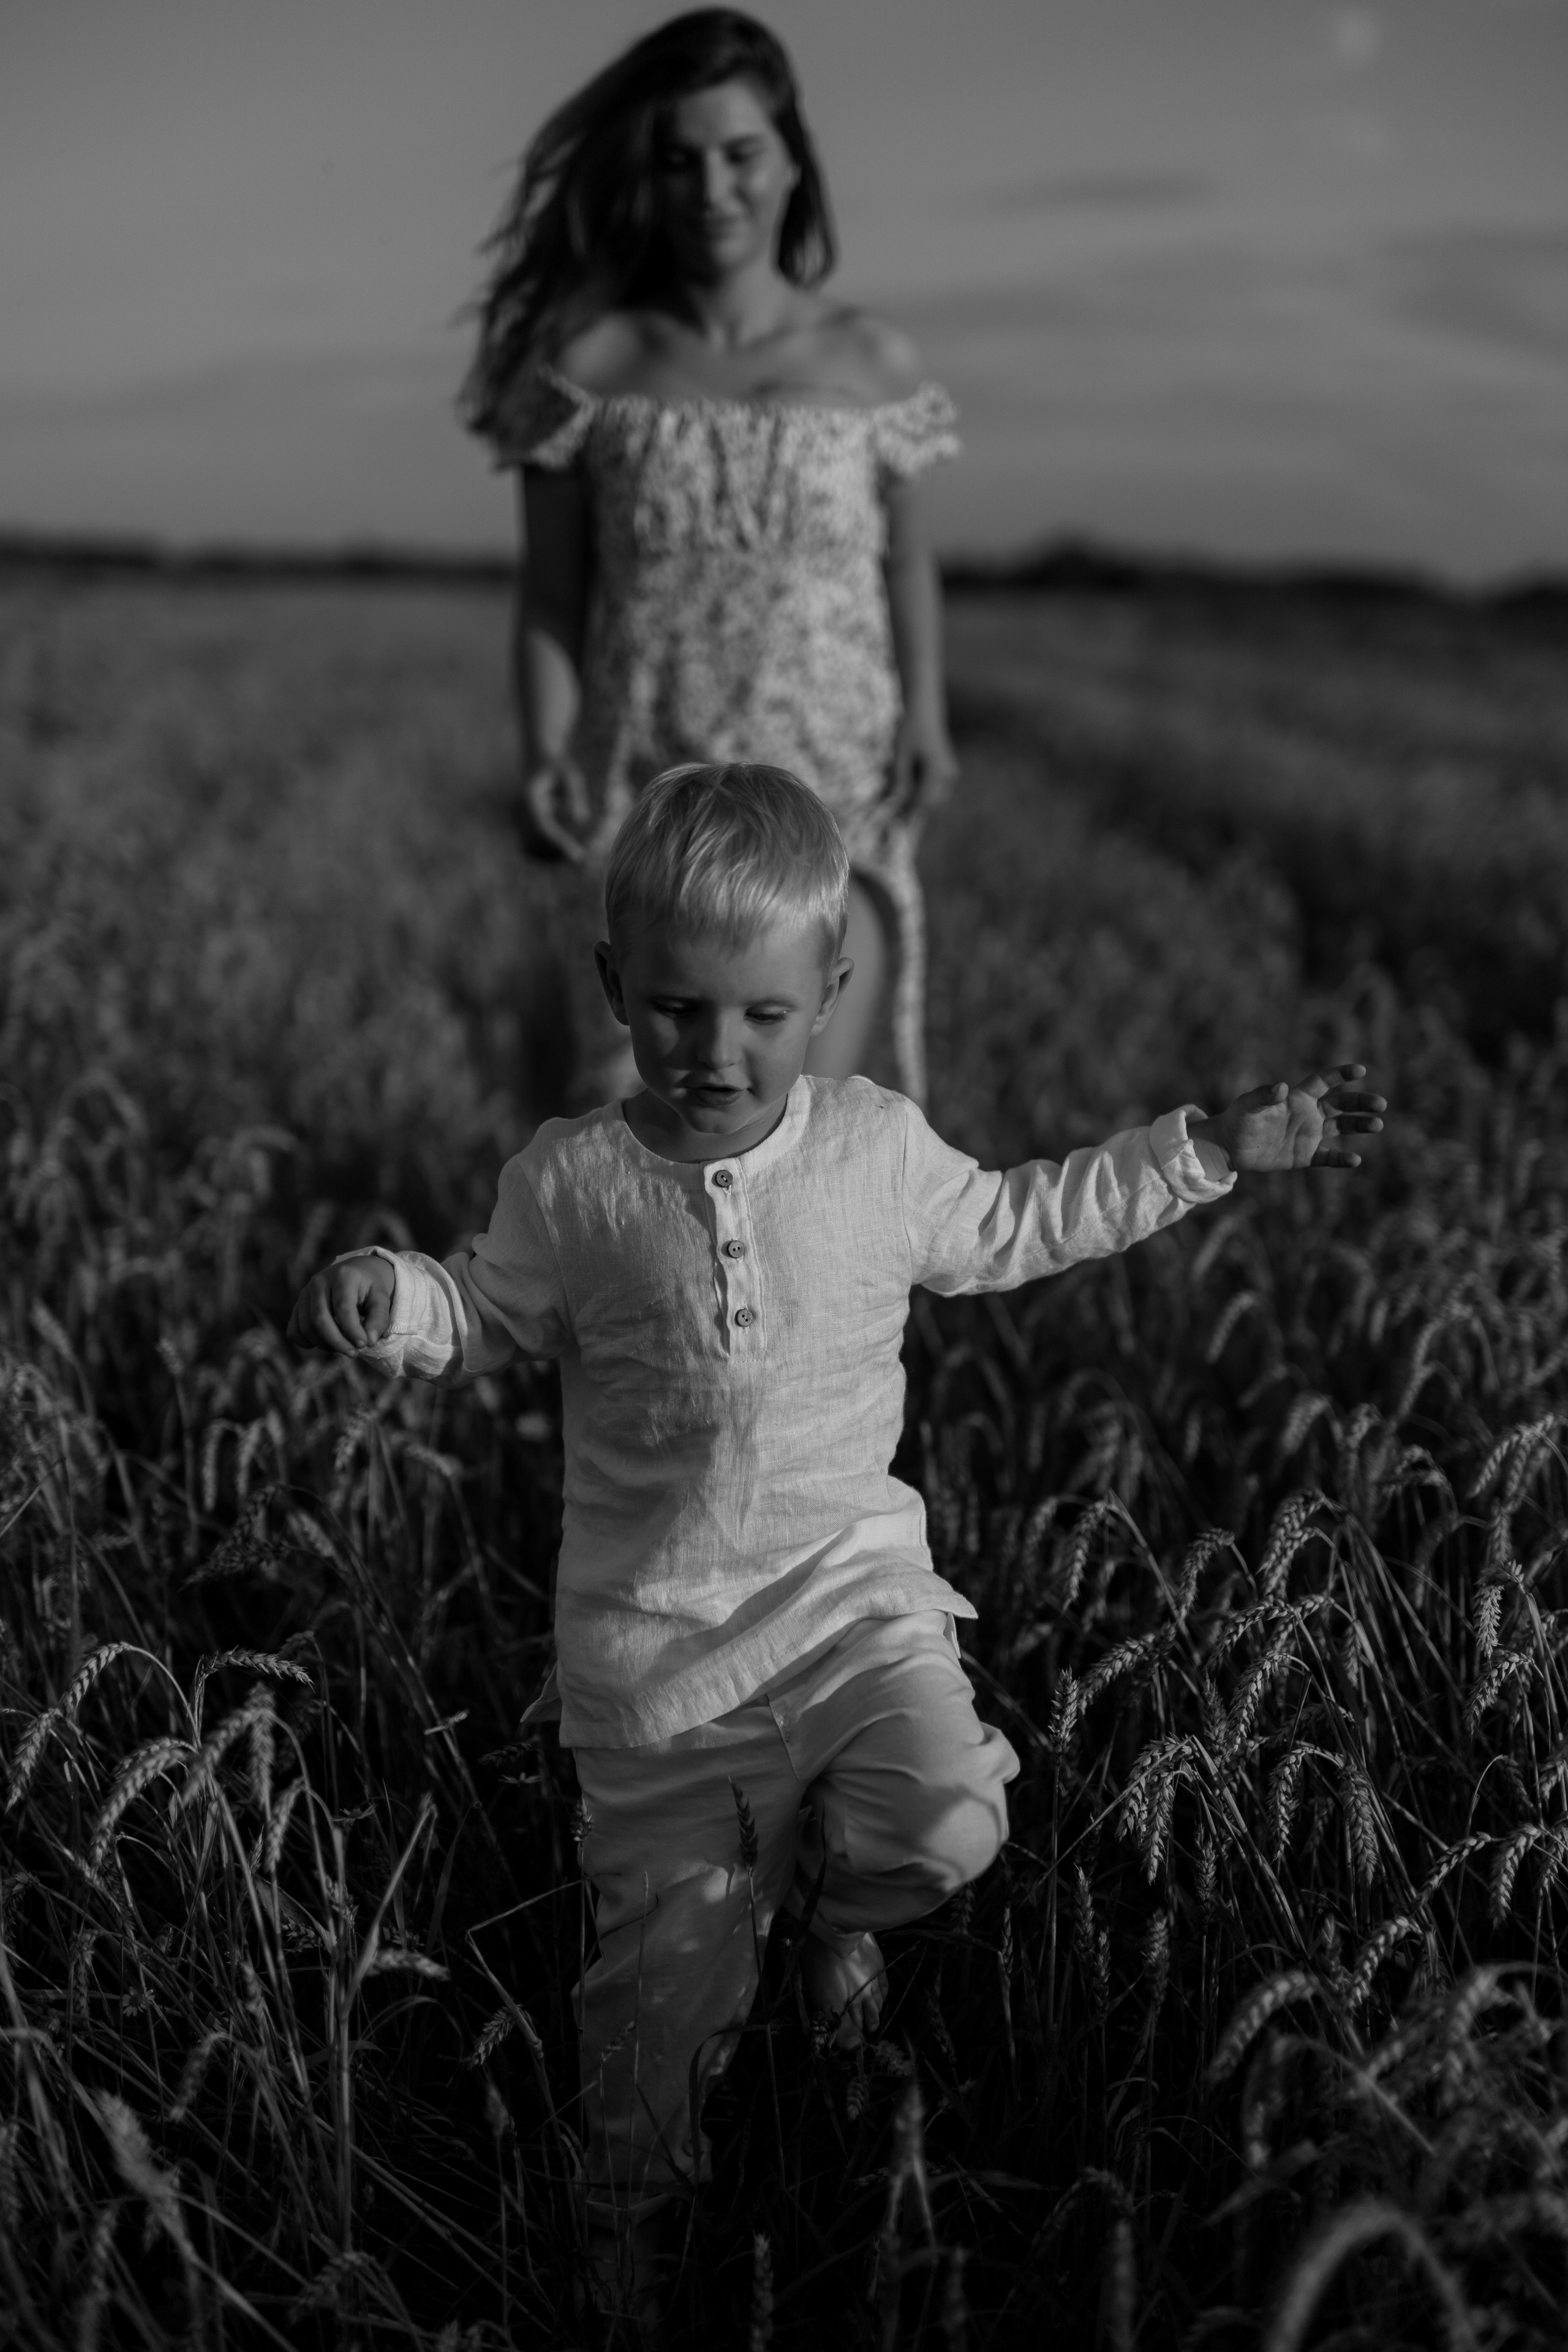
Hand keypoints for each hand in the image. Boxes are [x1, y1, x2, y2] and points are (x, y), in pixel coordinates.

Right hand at [286, 1255, 395, 1355]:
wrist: (353, 1273)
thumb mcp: (381, 1298)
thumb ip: (379, 1319)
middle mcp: (319, 1282)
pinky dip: (306, 1343)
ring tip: (344, 1347)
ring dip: (325, 1345)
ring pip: (306, 1327)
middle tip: (353, 1353)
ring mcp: (305, 1293)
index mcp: (343, 1276)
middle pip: (320, 1319)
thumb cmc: (368, 1288)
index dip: (352, 1330)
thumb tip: (369, 1341)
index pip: (343, 1308)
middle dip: (337, 1342)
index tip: (364, 1344)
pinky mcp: (297, 1305)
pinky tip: (324, 1344)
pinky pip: (293, 1330)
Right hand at [518, 757, 589, 863]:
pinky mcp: (519, 824)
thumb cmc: (559, 767)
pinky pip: (530, 844)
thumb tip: (580, 820)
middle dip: (556, 853)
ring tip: (574, 854)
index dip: (559, 843)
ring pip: (531, 846)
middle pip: (535, 841)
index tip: (578, 855)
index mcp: (528, 798)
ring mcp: (516, 818)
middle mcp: (518, 810)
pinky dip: (545, 850)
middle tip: (581, 857)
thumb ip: (575, 795)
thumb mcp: (571, 776)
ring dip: (550, 855)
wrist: (540, 761)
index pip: (543, 827)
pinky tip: (563, 851)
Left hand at [887, 707, 958, 822]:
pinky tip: (910, 780)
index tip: (895, 821)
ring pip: (934, 799)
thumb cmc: (911, 730)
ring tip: (901, 789)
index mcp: (938, 771)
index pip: (925, 802)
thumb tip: (896, 802)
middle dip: (914, 809)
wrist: (925, 712)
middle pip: (931, 804)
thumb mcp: (900, 755)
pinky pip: (935, 790)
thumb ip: (900, 780)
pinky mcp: (947, 773)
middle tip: (894, 808)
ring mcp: (950, 775)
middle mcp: (948, 776)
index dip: (910, 814)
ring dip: (918, 800)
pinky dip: (922, 791)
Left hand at [1193, 1064, 1386, 1173]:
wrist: (1230, 1147)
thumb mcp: (1248, 1106)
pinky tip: (1355, 1160)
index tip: (1360, 1070)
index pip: (1324, 1081)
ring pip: (1341, 1128)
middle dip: (1361, 1103)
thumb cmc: (1238, 1120)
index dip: (1341, 1074)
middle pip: (1341, 1104)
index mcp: (1298, 1098)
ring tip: (1378, 1125)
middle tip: (1381, 1104)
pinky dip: (1341, 1159)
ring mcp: (1309, 1135)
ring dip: (1359, 1126)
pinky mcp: (1305, 1156)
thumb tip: (1282, 1087)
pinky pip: (1328, 1157)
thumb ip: (1265, 1096)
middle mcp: (1308, 1114)